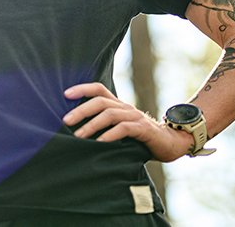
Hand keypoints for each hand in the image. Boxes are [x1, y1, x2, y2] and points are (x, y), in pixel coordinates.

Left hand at [62, 82, 192, 162]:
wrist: (169, 144)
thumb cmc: (139, 138)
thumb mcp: (119, 127)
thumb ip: (104, 125)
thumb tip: (75, 129)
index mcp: (118, 105)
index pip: (99, 89)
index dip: (82, 89)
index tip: (65, 94)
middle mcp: (125, 107)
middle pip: (100, 101)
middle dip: (81, 110)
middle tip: (65, 121)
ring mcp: (135, 117)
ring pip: (110, 114)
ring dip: (92, 125)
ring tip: (78, 136)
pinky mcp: (143, 129)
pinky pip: (124, 128)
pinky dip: (110, 135)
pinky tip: (99, 143)